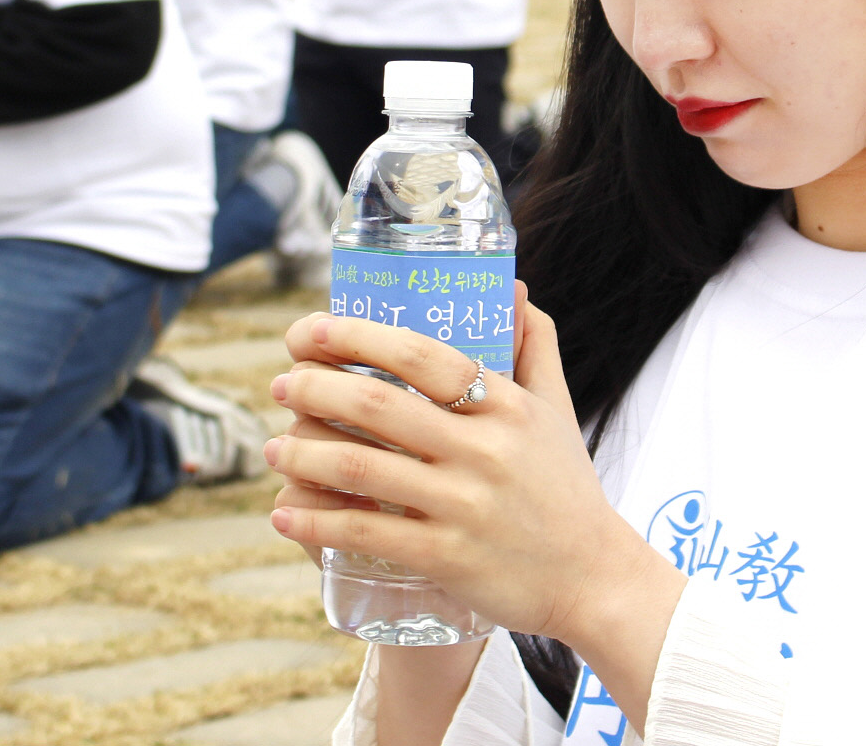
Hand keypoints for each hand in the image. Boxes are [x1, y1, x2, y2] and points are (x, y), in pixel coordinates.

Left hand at [265, 290, 684, 663]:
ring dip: (304, 454)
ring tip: (270, 447)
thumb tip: (514, 286)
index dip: (358, 337)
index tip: (310, 331)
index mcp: (506, 405)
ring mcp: (464, 505)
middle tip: (281, 384)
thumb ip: (537, 344)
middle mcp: (485, 450)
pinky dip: (317, 521)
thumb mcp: (558, 409)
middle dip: (315, 388)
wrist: (595, 580)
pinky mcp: (448, 556)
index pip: (421, 356)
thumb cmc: (567, 488)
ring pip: (363, 469)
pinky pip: (368, 533)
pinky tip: (284, 513)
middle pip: (379, 406)